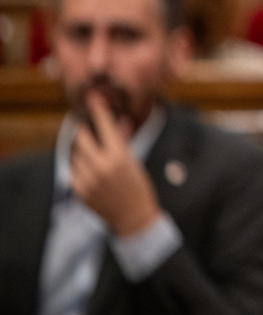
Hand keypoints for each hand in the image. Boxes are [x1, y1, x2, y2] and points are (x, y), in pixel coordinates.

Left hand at [71, 92, 160, 236]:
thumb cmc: (138, 186)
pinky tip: (92, 173)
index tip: (92, 97)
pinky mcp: (78, 190)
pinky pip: (73, 170)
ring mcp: (87, 179)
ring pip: (75, 154)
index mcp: (119, 157)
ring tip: (95, 158)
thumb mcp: (134, 161)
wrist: (133, 216)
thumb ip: (122, 142)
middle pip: (82, 138)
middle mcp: (101, 167)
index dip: (98, 110)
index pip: (105, 127)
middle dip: (83, 130)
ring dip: (83, 152)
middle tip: (85, 127)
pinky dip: (80, 167)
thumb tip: (119, 122)